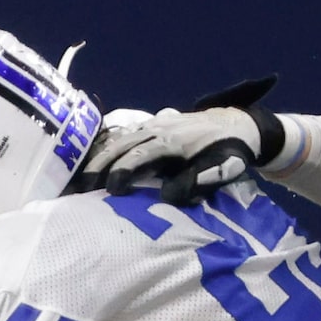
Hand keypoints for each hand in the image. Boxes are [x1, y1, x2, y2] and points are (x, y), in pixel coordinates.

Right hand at [76, 77, 282, 204]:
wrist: (239, 124)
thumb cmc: (229, 151)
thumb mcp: (220, 169)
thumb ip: (196, 182)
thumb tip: (168, 196)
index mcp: (171, 141)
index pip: (138, 156)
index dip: (121, 173)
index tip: (109, 192)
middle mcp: (157, 128)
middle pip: (120, 146)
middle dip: (99, 166)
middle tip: (81, 188)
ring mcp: (154, 124)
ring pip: (120, 139)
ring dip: (100, 157)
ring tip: (84, 178)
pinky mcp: (154, 124)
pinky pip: (126, 134)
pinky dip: (109, 147)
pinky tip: (98, 159)